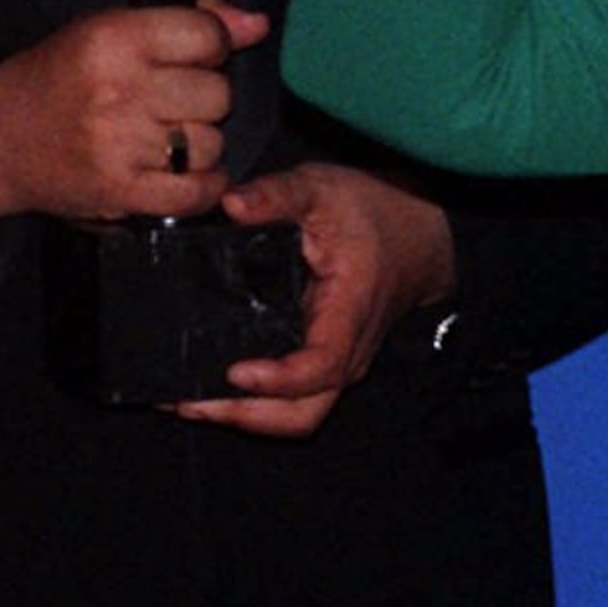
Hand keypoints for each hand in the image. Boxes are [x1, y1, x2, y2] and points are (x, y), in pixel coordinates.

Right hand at [0, 0, 269, 224]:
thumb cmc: (60, 76)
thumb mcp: (110, 27)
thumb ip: (189, 19)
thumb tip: (256, 25)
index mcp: (115, 38)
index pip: (207, 36)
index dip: (211, 46)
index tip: (192, 57)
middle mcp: (121, 90)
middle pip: (216, 94)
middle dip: (204, 97)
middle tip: (173, 102)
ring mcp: (122, 145)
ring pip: (210, 144)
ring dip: (200, 144)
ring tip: (168, 138)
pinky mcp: (122, 192)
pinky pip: (196, 192)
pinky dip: (202, 186)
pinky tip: (185, 173)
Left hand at [172, 161, 456, 439]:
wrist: (417, 230)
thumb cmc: (372, 211)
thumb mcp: (322, 189)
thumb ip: (277, 194)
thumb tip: (231, 203)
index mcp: (349, 311)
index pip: (320, 366)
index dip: (278, 379)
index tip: (234, 372)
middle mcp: (349, 350)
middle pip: (304, 414)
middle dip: (246, 417)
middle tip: (191, 402)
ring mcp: (340, 362)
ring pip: (298, 415)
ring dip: (245, 416)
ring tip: (191, 402)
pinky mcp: (326, 362)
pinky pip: (294, 399)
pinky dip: (254, 404)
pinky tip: (212, 388)